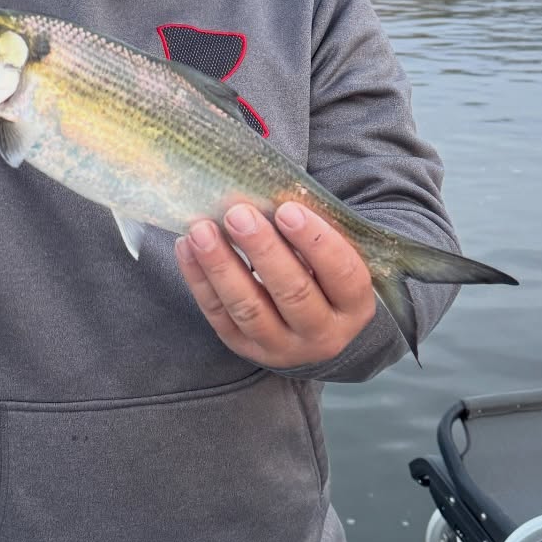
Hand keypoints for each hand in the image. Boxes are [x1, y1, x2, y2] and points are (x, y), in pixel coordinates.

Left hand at [175, 202, 375, 369]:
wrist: (310, 327)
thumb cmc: (322, 276)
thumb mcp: (332, 258)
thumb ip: (312, 233)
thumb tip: (270, 194)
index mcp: (354, 307)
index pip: (342, 274)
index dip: (315, 241)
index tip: (287, 210)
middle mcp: (323, 335)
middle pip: (293, 293)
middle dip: (262, 251)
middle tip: (238, 214)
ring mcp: (281, 347)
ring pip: (249, 310)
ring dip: (222, 267)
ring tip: (201, 230)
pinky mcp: (244, 348)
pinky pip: (218, 316)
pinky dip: (199, 280)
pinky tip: (187, 247)